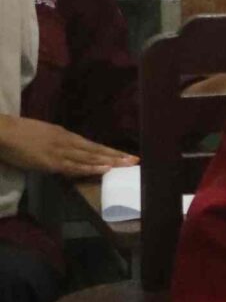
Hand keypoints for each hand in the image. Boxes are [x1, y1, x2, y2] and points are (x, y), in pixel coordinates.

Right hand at [0, 116, 134, 179]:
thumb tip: (68, 150)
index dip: (109, 150)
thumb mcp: (43, 133)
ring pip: (90, 157)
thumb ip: (57, 141)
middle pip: (96, 150)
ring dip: (110, 162)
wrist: (2, 132)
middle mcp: (67, 141)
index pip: (92, 144)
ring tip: (127, 165)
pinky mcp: (51, 162)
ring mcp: (60, 151)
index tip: (125, 155)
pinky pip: (74, 166)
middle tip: (136, 160)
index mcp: (64, 134)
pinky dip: (90, 168)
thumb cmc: (18, 133)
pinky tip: (104, 169)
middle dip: (116, 156)